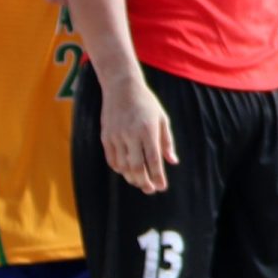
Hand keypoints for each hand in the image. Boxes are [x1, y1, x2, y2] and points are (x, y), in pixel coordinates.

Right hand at [103, 77, 177, 194]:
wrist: (121, 87)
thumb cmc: (146, 103)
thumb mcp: (162, 118)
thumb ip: (167, 141)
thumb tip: (172, 162)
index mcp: (148, 130)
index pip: (154, 160)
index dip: (158, 177)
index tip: (162, 187)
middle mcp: (131, 134)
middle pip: (137, 167)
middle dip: (144, 182)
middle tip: (150, 190)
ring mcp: (116, 136)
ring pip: (123, 166)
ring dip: (132, 178)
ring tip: (140, 182)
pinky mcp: (106, 136)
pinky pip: (112, 159)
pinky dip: (119, 169)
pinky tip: (126, 171)